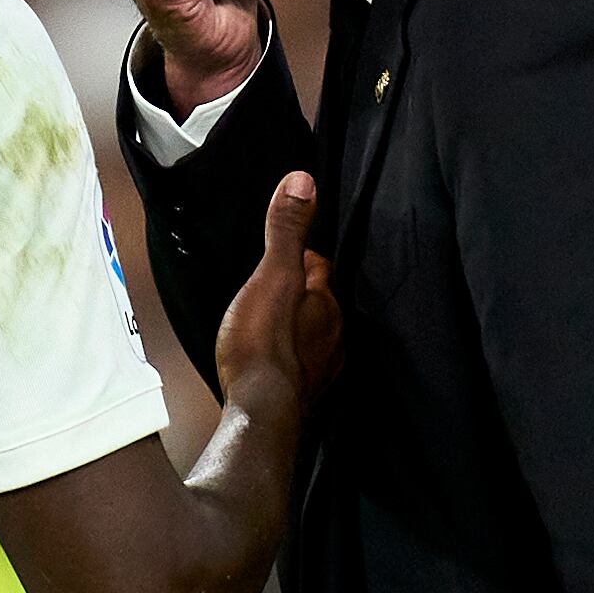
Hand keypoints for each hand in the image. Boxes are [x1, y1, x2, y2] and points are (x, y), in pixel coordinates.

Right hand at [214, 174, 340, 410]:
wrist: (261, 412)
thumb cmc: (263, 344)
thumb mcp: (271, 276)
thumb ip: (286, 230)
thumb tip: (303, 180)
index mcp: (326, 301)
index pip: (319, 266)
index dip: (300, 257)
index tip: (282, 254)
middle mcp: (333, 334)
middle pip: (319, 302)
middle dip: (300, 294)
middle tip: (271, 288)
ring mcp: (321, 367)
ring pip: (313, 336)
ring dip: (295, 329)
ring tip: (270, 325)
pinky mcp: (304, 395)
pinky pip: (301, 368)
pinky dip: (290, 360)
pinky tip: (272, 363)